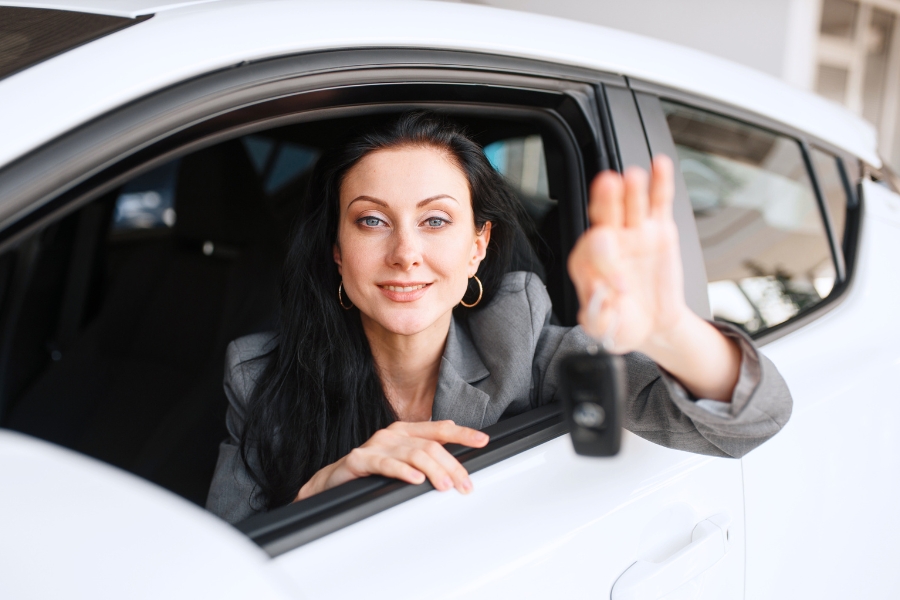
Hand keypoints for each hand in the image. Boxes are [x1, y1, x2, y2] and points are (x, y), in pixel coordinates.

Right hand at [295, 420, 488, 500]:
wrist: (332, 480)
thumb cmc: (370, 470)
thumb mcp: (401, 458)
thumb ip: (424, 451)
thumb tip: (452, 444)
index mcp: (405, 431)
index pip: (439, 430)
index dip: (462, 434)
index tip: (482, 440)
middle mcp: (393, 434)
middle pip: (430, 446)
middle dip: (452, 465)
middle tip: (465, 484)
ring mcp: (377, 446)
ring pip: (413, 454)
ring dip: (433, 470)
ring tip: (446, 486)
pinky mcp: (360, 460)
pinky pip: (385, 464)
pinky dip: (402, 471)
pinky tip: (415, 479)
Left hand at [567, 155, 689, 353]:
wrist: (653, 325)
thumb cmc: (623, 324)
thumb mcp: (606, 328)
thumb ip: (598, 316)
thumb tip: (598, 296)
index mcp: (587, 264)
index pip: (592, 252)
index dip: (605, 265)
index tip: (620, 288)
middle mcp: (609, 242)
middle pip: (604, 215)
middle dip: (605, 200)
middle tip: (608, 185)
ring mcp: (634, 232)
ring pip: (630, 203)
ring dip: (631, 188)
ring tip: (633, 176)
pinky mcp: (659, 229)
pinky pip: (659, 202)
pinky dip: (660, 183)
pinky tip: (659, 165)